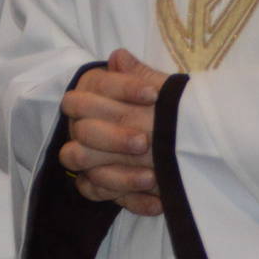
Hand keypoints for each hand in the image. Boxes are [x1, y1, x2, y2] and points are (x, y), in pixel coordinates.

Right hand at [61, 48, 167, 214]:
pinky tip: (157, 202)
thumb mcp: (161, 90)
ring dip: (117, 173)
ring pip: (80, 162)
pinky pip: (96, 193)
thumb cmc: (162, 108)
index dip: (123, 89)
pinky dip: (129, 199)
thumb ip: (141, 75)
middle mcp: (81, 122)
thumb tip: (119, 57)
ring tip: (152, 176)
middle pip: (82, 129)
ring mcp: (84, 154)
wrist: (178, 141)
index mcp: (93, 92)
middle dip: (114, 136)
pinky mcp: (94, 183)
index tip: (153, 95)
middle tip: (145, 141)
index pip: (96, 86)